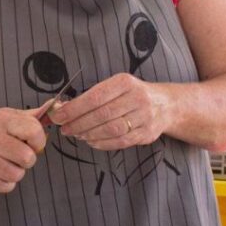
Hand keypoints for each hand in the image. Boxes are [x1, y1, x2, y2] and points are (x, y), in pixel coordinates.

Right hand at [0, 102, 50, 192]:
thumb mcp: (8, 120)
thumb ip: (32, 117)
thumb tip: (56, 107)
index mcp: (2, 119)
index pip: (34, 131)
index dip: (39, 142)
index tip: (32, 143)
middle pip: (28, 158)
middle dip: (26, 161)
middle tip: (16, 156)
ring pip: (17, 175)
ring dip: (15, 173)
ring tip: (4, 164)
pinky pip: (5, 186)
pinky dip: (4, 183)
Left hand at [47, 74, 165, 149]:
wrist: (166, 105)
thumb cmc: (133, 94)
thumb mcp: (117, 86)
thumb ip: (94, 95)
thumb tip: (64, 108)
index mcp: (125, 82)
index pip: (95, 96)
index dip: (74, 108)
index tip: (58, 115)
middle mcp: (137, 98)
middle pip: (102, 114)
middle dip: (78, 123)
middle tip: (64, 128)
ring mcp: (144, 117)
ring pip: (111, 129)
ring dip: (89, 134)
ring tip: (77, 135)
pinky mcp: (147, 134)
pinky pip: (121, 141)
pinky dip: (102, 143)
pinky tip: (91, 141)